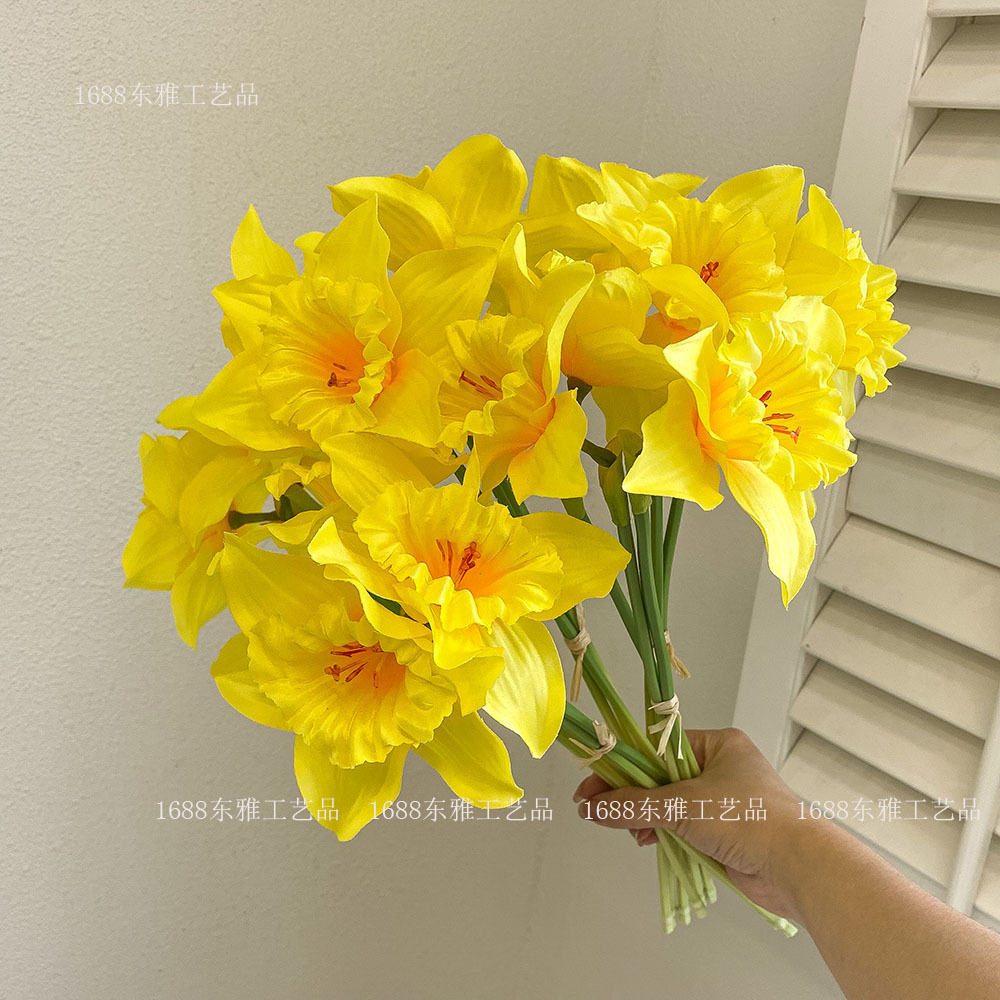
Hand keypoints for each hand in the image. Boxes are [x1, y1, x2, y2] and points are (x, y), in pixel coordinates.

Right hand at [573, 727, 815, 920]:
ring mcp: (725, 802)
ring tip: (634, 833)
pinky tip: (650, 842)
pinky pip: (684, 827)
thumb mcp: (683, 805)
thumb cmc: (748, 820)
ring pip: (671, 805)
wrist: (799, 866)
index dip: (623, 765)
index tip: (592, 784)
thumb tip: (593, 808)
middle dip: (633, 796)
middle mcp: (722, 768)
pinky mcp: (727, 832)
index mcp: (718, 744)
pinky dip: (665, 834)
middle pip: (661, 776)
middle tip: (600, 811)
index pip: (657, 747)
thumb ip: (635, 805)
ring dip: (648, 818)